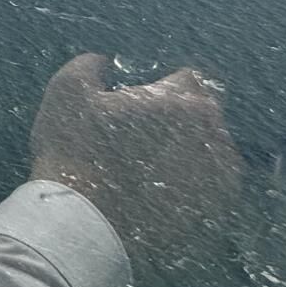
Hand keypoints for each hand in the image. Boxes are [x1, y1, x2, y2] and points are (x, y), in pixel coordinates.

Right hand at [29, 52, 243, 262]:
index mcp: (181, 101)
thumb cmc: (74, 152)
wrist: (84, 224)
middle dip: (181, 119)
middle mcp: (211, 134)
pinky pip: (214, 187)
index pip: (188, 80)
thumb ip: (89, 66)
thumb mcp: (68, 92)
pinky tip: (167, 190)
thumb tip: (103, 62)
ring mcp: (217, 177)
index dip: (163, 87)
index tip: (142, 102)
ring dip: (193, 151)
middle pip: (204, 115)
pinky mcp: (214, 211)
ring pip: (212, 151)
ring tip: (157, 166)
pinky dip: (197, 185)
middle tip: (146, 135)